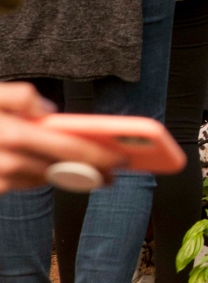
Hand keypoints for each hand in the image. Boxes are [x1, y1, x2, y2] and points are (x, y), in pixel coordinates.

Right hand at [0, 83, 123, 192]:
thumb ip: (19, 97)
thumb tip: (48, 110)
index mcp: (13, 134)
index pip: (67, 147)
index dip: (97, 155)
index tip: (122, 158)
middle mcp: (5, 161)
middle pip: (60, 169)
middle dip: (91, 172)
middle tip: (115, 174)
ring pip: (42, 179)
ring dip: (68, 178)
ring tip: (94, 175)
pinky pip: (22, 185)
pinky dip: (41, 178)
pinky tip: (56, 172)